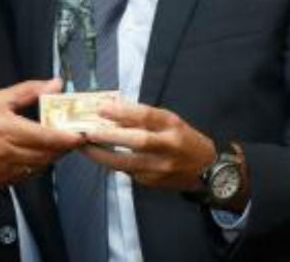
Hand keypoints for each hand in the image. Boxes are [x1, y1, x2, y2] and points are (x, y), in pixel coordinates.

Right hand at [0, 78, 85, 187]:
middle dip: (62, 147)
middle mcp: (5, 154)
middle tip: (71, 136)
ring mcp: (1, 172)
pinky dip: (33, 166)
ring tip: (52, 144)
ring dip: (49, 157)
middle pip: (46, 155)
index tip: (81, 134)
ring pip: (37, 167)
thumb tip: (52, 84)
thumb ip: (28, 91)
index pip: (47, 137)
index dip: (68, 138)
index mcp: (6, 130)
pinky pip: (24, 177)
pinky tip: (31, 155)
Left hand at [81, 101, 214, 191]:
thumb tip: (112, 107)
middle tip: (87, 130)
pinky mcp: (152, 182)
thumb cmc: (183, 139)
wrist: (205, 170)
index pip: (147, 116)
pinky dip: (111, 163)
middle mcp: (169, 147)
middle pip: (138, 141)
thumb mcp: (169, 120)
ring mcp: (160, 167)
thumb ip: (142, 116)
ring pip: (127, 162)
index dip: (123, 112)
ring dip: (102, 155)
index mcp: (173, 126)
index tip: (101, 107)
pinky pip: (127, 171)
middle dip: (110, 136)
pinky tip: (98, 156)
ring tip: (84, 147)